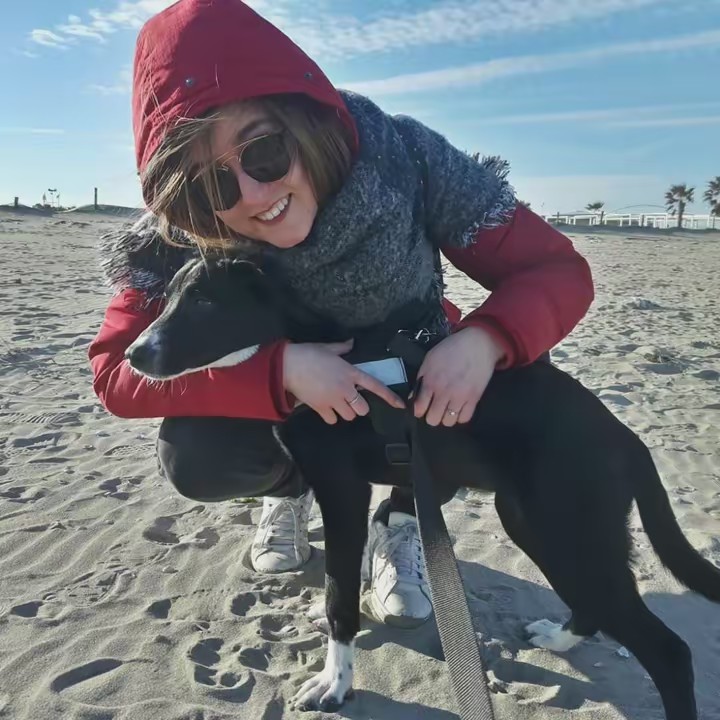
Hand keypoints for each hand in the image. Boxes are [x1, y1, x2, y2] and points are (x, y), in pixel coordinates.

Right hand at [283, 339, 404, 424]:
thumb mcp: (328, 347)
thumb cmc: (308, 353)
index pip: (375, 386)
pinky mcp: (321, 408)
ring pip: (349, 416)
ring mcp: (333, 399)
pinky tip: (326, 408)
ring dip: (345, 411)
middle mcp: (345, 388)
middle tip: (350, 400)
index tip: (400, 406)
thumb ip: (343, 348)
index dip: (389, 397)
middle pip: (362, 409)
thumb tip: (351, 343)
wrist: (288, 366)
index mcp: (351, 372)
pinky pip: (332, 420)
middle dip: (358, 406)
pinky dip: (331, 416)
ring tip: (337, 403)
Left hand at [413, 327, 504, 426]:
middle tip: (435, 409)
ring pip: (448, 422)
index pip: (419, 408)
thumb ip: (420, 378)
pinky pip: (464, 418)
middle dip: (431, 416)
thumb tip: (413, 396)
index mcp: (431, 381)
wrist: (477, 344)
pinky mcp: (474, 398)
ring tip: (447, 410)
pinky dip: (460, 416)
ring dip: (445, 417)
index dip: (418, 410)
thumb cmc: (451, 349)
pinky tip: (458, 409)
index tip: (421, 408)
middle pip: (433, 419)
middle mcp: (444, 392)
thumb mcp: (430, 360)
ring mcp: (460, 397)